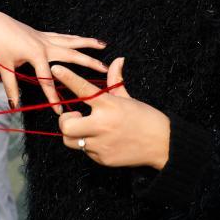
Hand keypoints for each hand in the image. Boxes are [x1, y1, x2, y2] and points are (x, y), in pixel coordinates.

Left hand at [0, 9, 106, 109]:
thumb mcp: (4, 66)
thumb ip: (11, 87)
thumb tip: (14, 105)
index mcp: (35, 54)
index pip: (48, 79)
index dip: (53, 96)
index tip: (60, 110)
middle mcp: (44, 45)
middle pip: (71, 55)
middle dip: (88, 62)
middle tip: (105, 69)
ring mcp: (45, 38)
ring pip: (71, 41)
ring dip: (87, 43)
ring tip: (104, 45)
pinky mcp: (43, 34)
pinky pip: (63, 36)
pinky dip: (75, 38)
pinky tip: (84, 39)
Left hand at [53, 58, 170, 169]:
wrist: (164, 145)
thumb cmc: (146, 118)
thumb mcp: (128, 98)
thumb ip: (116, 80)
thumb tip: (118, 59)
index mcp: (109, 106)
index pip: (83, 89)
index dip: (68, 78)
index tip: (56, 69)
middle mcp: (103, 125)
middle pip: (66, 125)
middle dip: (64, 120)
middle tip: (75, 116)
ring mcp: (101, 144)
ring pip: (70, 141)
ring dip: (73, 134)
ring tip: (87, 128)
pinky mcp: (103, 159)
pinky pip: (85, 151)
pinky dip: (88, 145)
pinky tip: (101, 140)